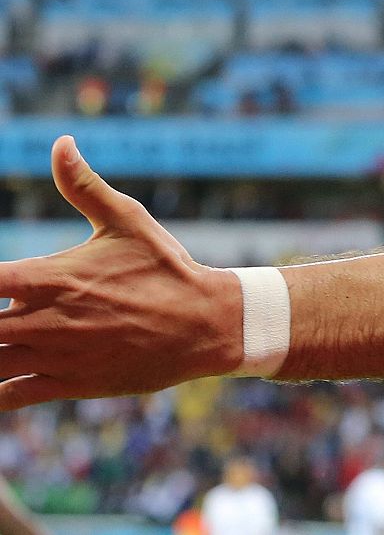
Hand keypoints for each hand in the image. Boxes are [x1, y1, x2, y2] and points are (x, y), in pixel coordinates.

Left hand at [0, 136, 240, 409]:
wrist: (207, 324)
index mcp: (49, 277)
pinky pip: (9, 396)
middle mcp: (43, 320)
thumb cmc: (166, 269)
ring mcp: (54, 356)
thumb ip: (83, 186)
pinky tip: (0, 375)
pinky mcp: (69, 384)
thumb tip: (62, 143)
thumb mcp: (128, 221)